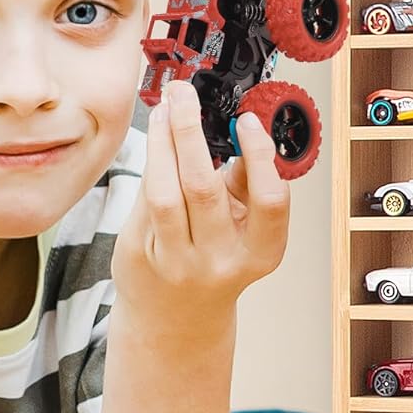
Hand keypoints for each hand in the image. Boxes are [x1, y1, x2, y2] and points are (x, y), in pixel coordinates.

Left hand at [112, 80, 290, 316]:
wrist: (177, 317)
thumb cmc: (216, 261)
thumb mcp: (244, 228)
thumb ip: (243, 184)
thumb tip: (236, 127)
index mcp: (260, 252)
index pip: (269, 201)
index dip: (260, 157)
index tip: (246, 120)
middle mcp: (220, 261)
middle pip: (203, 187)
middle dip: (190, 131)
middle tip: (185, 95)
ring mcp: (178, 262)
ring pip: (164, 191)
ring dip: (162, 142)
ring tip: (164, 110)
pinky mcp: (143, 256)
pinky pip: (144, 200)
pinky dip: (150, 163)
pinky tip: (155, 139)